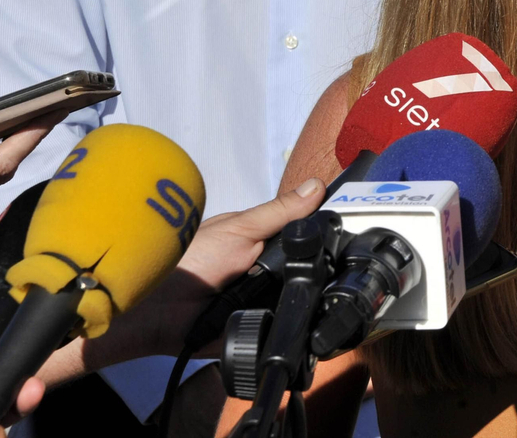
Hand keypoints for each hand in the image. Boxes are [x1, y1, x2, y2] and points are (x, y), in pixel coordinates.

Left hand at [82, 177, 328, 365]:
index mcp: (263, 244)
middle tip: (346, 268)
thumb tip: (318, 185)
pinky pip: (286, 330)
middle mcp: (266, 273)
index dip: (325, 237)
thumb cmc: (193, 259)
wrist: (159, 311)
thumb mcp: (240, 228)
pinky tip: (308, 321)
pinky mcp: (260, 331)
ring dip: (310, 299)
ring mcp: (264, 304)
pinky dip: (295, 326)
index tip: (357, 233)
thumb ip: (279, 212)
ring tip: (325, 295)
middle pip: (308, 271)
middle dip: (323, 271)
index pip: (303, 239)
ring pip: (301, 300)